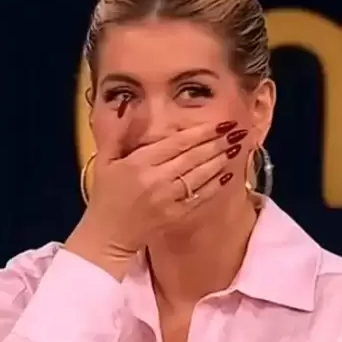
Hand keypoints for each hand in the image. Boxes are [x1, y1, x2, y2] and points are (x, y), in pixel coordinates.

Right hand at [66, 119, 247, 277]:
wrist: (107, 235)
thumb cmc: (105, 196)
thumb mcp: (103, 160)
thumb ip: (115, 132)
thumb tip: (127, 106)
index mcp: (138, 163)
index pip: (177, 143)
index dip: (201, 131)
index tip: (220, 122)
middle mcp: (155, 180)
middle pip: (193, 157)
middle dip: (218, 142)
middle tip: (237, 130)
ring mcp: (167, 200)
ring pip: (200, 175)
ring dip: (221, 160)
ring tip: (237, 147)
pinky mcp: (175, 216)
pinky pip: (200, 197)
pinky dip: (215, 185)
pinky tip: (227, 174)